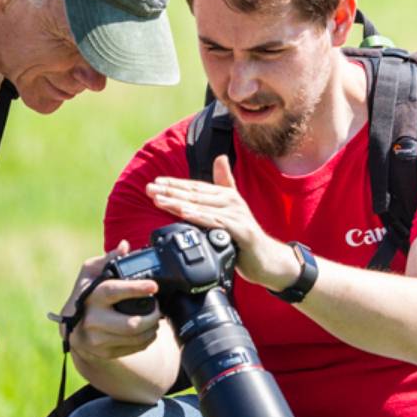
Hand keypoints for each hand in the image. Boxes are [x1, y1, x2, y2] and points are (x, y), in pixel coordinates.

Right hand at [62, 241, 163, 361]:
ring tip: (155, 319)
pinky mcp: (104, 352)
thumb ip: (108, 259)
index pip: (113, 292)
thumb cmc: (86, 295)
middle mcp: (91, 320)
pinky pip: (134, 348)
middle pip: (131, 324)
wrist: (72, 328)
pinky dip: (146, 339)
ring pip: (135, 337)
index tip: (153, 286)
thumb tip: (124, 246)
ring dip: (152, 328)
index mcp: (89, 297)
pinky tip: (146, 331)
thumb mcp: (91, 274)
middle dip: (152, 316)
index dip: (135, 289)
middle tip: (158, 308)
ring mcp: (97, 339)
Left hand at [145, 156, 299, 289]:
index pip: (195, 187)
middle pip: (195, 195)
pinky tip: (184, 214)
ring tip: (159, 200)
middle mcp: (231, 202)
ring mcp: (236, 215)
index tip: (154, 182)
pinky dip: (198, 217)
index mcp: (226, 196)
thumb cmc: (244, 236)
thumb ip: (224, 184)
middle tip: (149, 188)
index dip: (174, 184)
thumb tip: (220, 157)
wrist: (267, 259)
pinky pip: (215, 222)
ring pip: (201, 207)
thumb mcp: (232, 208)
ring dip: (178, 203)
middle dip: (170, 191)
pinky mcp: (240, 231)